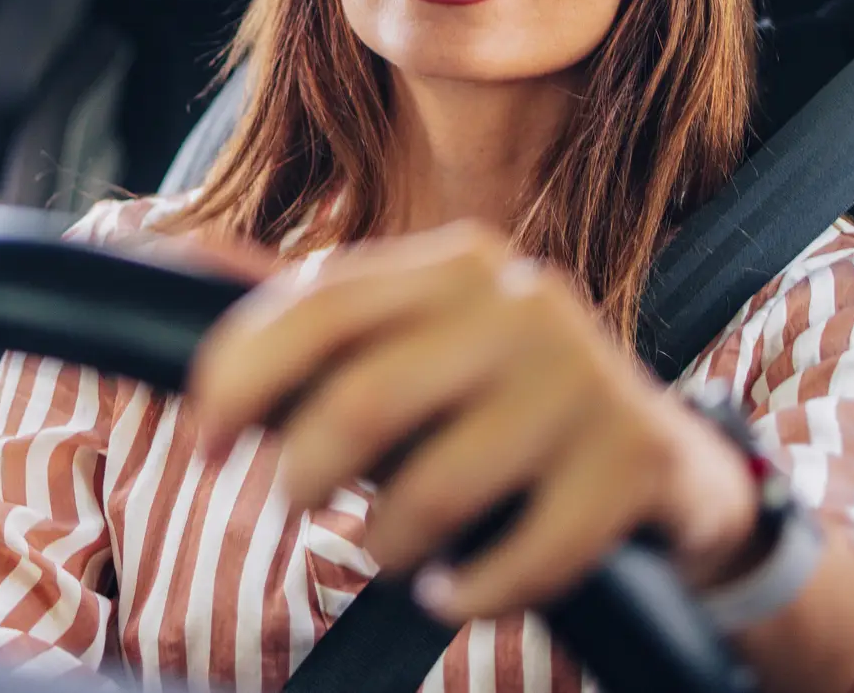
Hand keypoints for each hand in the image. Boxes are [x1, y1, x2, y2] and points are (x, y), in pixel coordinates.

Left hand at [185, 222, 760, 623]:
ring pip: (433, 491)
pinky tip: (453, 588)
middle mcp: (521, 303)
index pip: (317, 304)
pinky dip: (466, 594)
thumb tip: (185, 258)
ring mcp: (583, 381)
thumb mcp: (417, 349)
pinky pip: (517, 559)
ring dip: (385, 544)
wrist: (669, 465)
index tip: (200, 444)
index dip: (237, 377)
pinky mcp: (631, 462)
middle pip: (363, 402)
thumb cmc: (501, 411)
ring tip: (393, 548)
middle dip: (302, 474)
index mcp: (453, 264)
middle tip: (293, 504)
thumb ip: (315, 324)